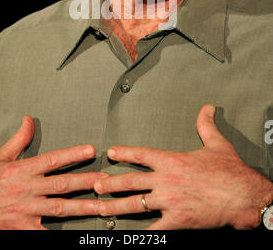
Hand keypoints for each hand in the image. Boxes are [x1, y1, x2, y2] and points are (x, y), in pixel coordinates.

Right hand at [0, 116, 106, 229]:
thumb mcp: (1, 157)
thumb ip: (19, 139)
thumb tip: (29, 120)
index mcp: (23, 170)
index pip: (53, 159)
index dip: (73, 154)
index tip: (90, 150)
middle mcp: (28, 189)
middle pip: (62, 184)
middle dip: (86, 181)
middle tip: (105, 179)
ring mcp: (27, 210)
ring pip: (60, 207)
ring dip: (83, 206)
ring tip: (102, 205)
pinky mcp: (24, 228)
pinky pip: (46, 231)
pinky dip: (59, 232)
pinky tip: (76, 231)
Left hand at [95, 104, 272, 229]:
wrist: (244, 196)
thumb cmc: (231, 171)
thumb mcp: (217, 144)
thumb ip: (206, 125)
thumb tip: (206, 108)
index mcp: (172, 160)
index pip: (142, 154)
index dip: (124, 152)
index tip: (111, 152)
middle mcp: (167, 180)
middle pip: (132, 180)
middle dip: (112, 182)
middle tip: (96, 184)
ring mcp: (170, 201)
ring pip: (137, 204)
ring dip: (117, 206)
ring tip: (101, 208)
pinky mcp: (177, 221)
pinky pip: (154, 228)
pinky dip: (142, 231)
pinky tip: (129, 233)